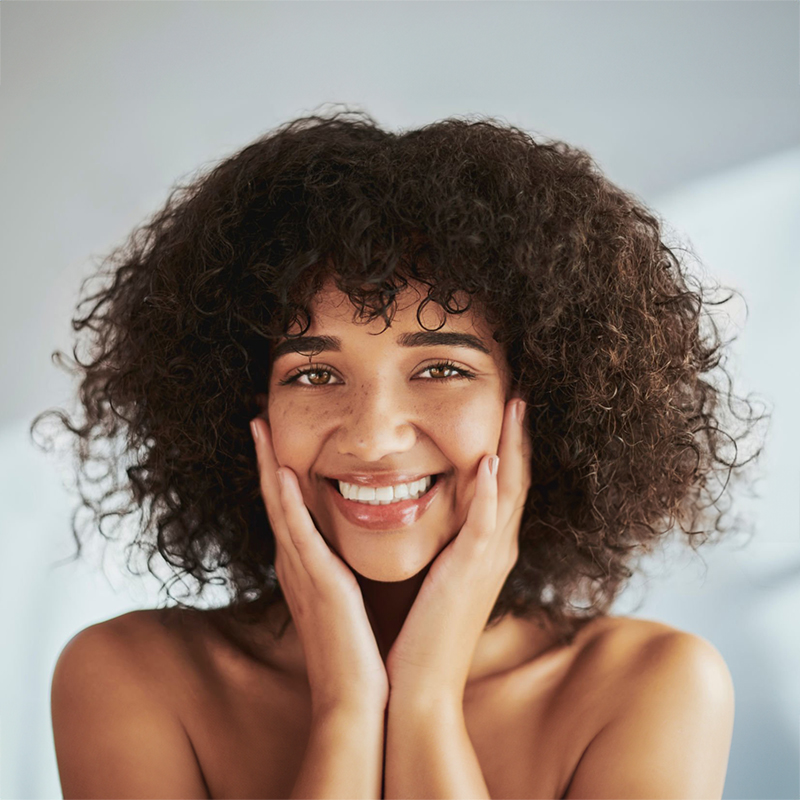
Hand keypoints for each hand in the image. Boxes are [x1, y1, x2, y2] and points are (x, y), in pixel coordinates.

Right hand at [250, 417, 389, 716]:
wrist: (357, 701)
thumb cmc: (357, 654)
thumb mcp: (348, 602)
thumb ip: (342, 572)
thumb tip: (348, 551)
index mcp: (307, 567)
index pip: (290, 507)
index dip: (279, 469)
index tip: (275, 434)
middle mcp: (296, 564)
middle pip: (277, 498)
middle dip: (266, 457)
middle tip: (257, 416)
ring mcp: (302, 573)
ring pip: (281, 506)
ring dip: (269, 465)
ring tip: (260, 426)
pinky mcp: (318, 584)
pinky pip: (299, 534)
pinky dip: (288, 502)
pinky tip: (284, 472)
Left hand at [384, 398, 531, 702]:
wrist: (418, 686)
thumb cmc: (420, 631)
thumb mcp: (436, 576)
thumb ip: (442, 544)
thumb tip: (428, 513)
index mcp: (485, 548)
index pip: (503, 484)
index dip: (508, 445)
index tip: (505, 407)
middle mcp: (495, 549)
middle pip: (515, 478)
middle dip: (519, 434)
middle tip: (520, 392)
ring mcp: (487, 560)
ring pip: (507, 491)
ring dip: (512, 447)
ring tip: (515, 406)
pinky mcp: (470, 574)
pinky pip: (483, 524)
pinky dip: (487, 491)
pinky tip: (487, 460)